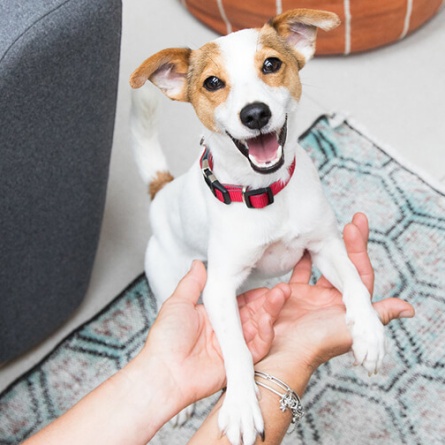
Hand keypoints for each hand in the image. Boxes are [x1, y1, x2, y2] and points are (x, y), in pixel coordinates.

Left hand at [142, 261, 289, 407]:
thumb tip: (199, 263)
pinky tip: (268, 319)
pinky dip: (265, 333)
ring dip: (271, 312)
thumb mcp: (178, 303)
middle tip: (282, 289)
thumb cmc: (166, 338)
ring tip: (280, 296)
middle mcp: (225, 332)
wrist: (163, 371)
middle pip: (253, 314)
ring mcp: (232, 347)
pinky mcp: (238, 362)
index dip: (253, 294)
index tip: (266, 285)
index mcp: (212, 317)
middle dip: (268, 301)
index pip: (239, 303)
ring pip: (258, 327)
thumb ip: (192, 283)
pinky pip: (257, 347)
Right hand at [257, 213, 414, 375]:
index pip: (359, 271)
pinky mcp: (294, 294)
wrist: (285, 352)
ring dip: (327, 246)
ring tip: (327, 227)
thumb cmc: (318, 343)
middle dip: (348, 241)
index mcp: (350, 305)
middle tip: (354, 220)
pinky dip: (301, 256)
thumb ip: (378, 316)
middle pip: (344, 264)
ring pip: (323, 264)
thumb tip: (409, 309)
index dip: (360, 249)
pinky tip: (303, 242)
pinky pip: (300, 271)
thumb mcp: (352, 329)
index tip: (355, 227)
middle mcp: (334, 298)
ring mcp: (313, 294)